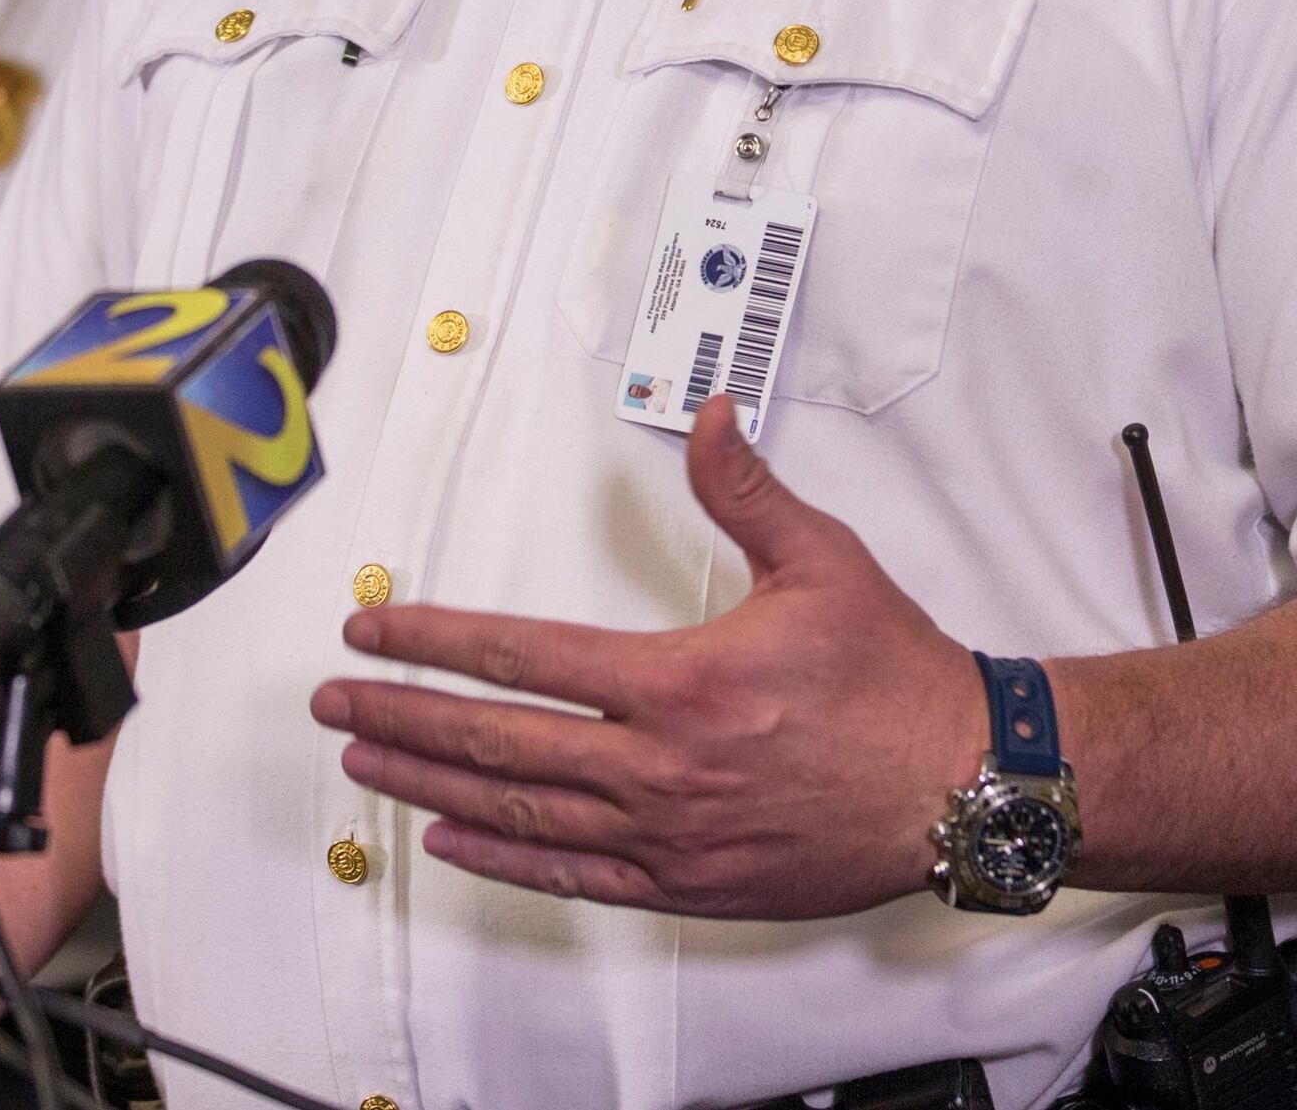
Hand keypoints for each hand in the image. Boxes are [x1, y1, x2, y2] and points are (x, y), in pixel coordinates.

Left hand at [312, 393, 984, 917]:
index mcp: (683, 682)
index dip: (435, 639)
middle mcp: (662, 766)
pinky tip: (452, 840)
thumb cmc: (895, 679)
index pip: (524, 655)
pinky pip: (572, 874)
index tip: (372, 629)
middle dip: (403, 717)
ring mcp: (669, 835)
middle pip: (498, 742)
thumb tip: (710, 413)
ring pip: (521, 812)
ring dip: (431, 786)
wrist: (962, 787)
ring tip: (366, 763)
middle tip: (334, 703)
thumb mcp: (824, 564)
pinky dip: (503, 858)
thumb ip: (748, 491)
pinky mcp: (689, 884)